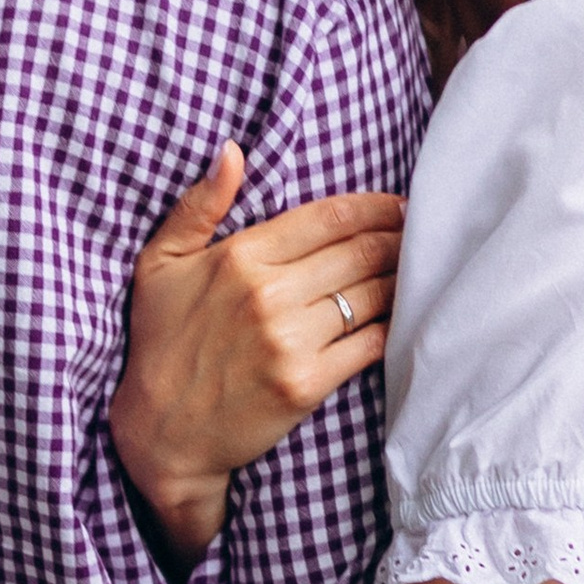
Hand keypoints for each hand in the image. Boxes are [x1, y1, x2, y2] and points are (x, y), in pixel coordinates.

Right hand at [110, 146, 403, 573]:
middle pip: (360, 252)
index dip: (376, 207)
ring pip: (372, 295)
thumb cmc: (159, 344)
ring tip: (421, 270)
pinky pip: (370, 344)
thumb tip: (232, 150)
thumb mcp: (159, 264)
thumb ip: (198, 204)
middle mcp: (268, 294)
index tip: (402, 205)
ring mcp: (290, 340)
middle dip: (400, 239)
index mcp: (240, 257)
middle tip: (424, 235)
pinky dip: (395, 327)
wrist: (160, 433)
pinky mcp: (307, 384)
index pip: (329, 218)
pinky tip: (405, 317)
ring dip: (404, 279)